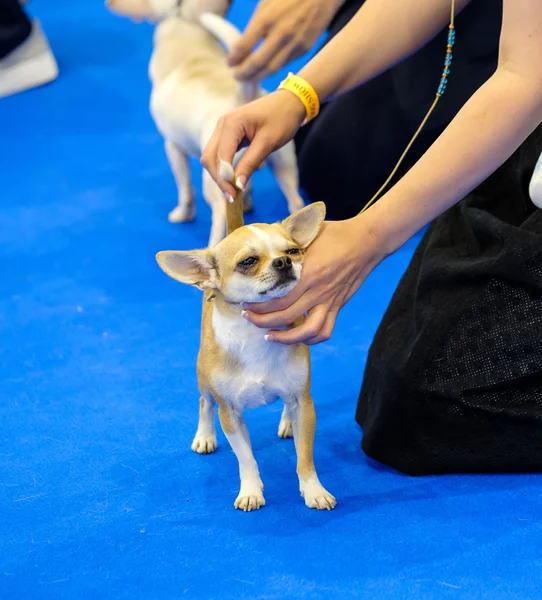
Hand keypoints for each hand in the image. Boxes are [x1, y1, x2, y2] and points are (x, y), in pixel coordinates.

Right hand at [201, 91, 305, 198]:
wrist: (289, 102)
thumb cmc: (282, 119)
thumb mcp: (268, 143)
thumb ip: (250, 163)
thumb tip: (237, 186)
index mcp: (231, 124)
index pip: (219, 158)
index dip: (224, 179)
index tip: (234, 196)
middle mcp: (222, 125)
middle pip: (209, 158)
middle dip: (219, 179)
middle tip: (233, 197)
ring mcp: (223, 129)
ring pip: (212, 158)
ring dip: (220, 175)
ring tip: (234, 191)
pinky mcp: (228, 135)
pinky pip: (220, 155)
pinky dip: (224, 169)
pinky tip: (234, 180)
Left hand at [228, 0, 343, 80]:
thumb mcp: (266, 2)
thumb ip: (254, 25)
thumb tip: (242, 46)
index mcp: (267, 19)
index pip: (244, 46)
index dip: (234, 58)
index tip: (229, 63)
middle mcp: (280, 34)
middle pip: (257, 63)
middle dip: (244, 73)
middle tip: (236, 76)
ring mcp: (294, 43)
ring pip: (271, 69)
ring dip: (257, 77)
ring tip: (248, 78)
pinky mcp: (304, 49)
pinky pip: (285, 65)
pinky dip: (272, 71)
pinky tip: (264, 72)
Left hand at [241, 215, 386, 344]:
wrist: (367, 240)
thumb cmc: (335, 233)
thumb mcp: (308, 234)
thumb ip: (289, 243)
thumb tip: (268, 246)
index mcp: (307, 272)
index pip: (277, 296)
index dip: (258, 304)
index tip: (245, 302)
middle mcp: (317, 290)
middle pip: (285, 315)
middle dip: (262, 321)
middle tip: (248, 317)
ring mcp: (329, 300)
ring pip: (306, 331)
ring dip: (286, 338)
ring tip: (270, 336)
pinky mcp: (338, 305)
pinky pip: (325, 330)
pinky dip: (311, 339)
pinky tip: (298, 337)